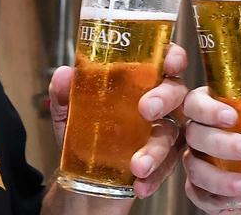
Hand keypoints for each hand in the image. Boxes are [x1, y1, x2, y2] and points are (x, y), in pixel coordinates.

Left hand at [48, 43, 188, 198]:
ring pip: (173, 133)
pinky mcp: (164, 160)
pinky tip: (140, 183)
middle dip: (165, 97)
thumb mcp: (68, 112)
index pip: (164, 60)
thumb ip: (64, 93)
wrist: (83, 178)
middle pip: (176, 91)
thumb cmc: (84, 133)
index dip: (172, 56)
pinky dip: (155, 176)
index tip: (168, 62)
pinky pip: (168, 166)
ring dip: (157, 149)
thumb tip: (64, 74)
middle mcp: (158, 102)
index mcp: (140, 81)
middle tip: (146, 109)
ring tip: (138, 165)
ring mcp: (164, 132)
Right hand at [182, 87, 240, 212]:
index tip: (232, 116)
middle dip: (221, 143)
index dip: (207, 109)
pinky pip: (204, 197)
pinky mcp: (204, 191)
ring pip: (196, 170)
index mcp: (216, 108)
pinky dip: (228, 199)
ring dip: (222, 180)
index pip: (196, 102)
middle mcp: (202, 134)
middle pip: (195, 135)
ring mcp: (200, 164)